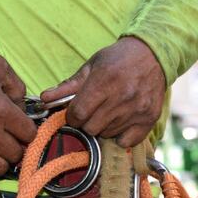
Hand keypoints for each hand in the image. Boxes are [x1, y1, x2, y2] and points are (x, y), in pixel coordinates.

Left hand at [41, 37, 165, 146]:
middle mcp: (122, 97)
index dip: (72, 116)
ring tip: (109, 111)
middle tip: (93, 111)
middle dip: (86, 122)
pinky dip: (120, 135)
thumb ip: (67, 86)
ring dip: (103, 127)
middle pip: (91, 128)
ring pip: (107, 134)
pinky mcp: (149, 119)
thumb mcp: (91, 66)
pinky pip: (126, 141)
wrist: (153, 55)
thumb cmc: (117, 59)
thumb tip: (44, 99)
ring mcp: (137, 110)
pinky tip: (121, 121)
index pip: (79, 113)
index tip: (76, 112)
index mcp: (105, 81)